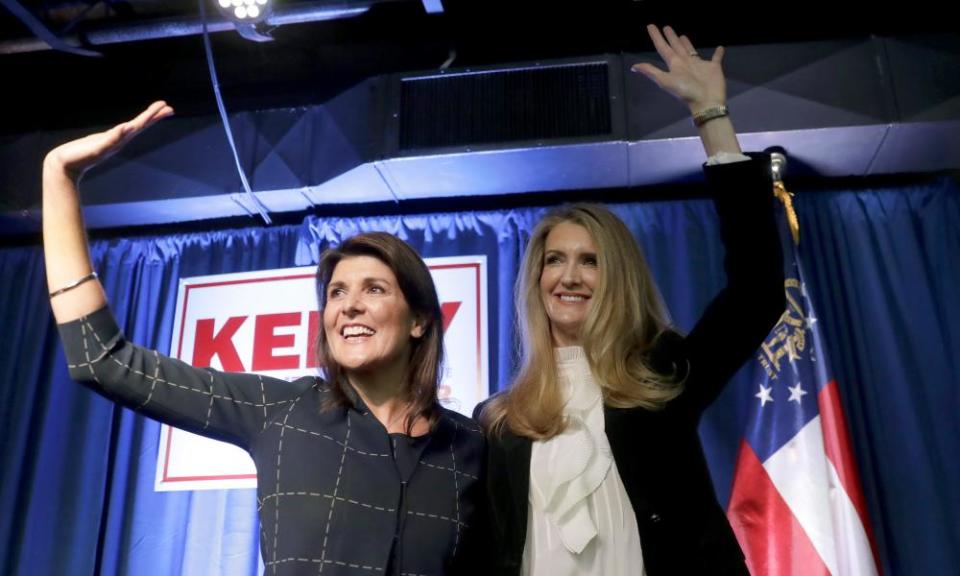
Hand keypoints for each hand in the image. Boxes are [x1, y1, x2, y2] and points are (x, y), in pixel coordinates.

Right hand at [44, 101, 173, 179]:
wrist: (63, 168)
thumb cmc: (78, 158)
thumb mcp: (97, 148)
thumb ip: (112, 139)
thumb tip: (128, 128)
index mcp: (120, 140)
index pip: (141, 125)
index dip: (153, 115)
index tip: (167, 107)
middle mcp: (118, 140)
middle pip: (141, 125)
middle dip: (154, 116)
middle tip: (169, 107)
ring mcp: (111, 141)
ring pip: (132, 128)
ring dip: (144, 120)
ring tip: (155, 112)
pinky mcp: (103, 141)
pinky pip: (120, 131)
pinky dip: (128, 126)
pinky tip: (130, 126)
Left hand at [631, 25, 725, 112]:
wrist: (706, 102)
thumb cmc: (686, 92)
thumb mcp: (665, 81)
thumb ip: (651, 72)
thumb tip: (633, 67)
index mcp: (674, 66)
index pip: (663, 48)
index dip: (656, 37)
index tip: (651, 26)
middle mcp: (685, 64)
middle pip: (676, 47)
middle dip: (671, 38)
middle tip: (667, 27)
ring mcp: (699, 65)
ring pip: (691, 51)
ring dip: (687, 43)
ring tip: (682, 35)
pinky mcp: (713, 67)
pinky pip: (716, 57)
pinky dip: (718, 53)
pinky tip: (720, 48)